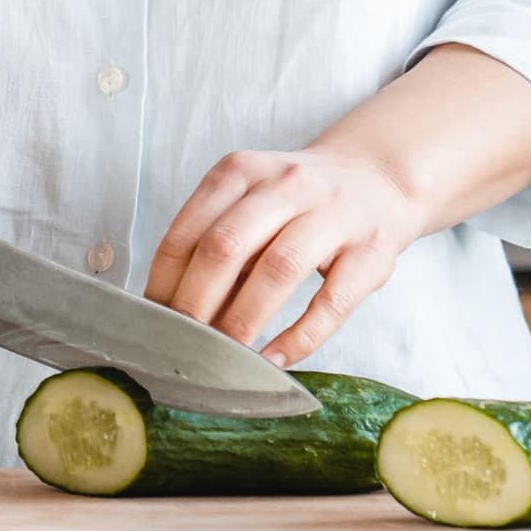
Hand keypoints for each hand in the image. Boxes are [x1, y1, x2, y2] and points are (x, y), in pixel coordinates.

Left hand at [142, 144, 418, 368]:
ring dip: (243, 320)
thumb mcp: (251, 203)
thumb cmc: (298, 203)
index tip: (153, 321)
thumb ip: (217, 245)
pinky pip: (332, 301)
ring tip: (224, 358)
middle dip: (197, 303)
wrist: (376, 178)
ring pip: (278, 269)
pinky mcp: (372, 252)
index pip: (189, 229)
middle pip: (227, 246)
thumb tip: (172, 312)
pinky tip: (274, 360)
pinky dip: (298, 337)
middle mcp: (287, 184)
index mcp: (243, 170)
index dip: (166, 281)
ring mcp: (334, 214)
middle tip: (183, 346)